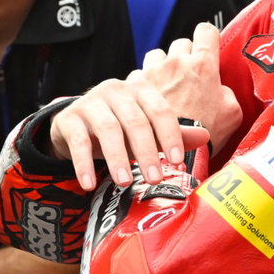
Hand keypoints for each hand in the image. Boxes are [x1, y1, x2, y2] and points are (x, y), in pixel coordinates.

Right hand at [49, 23, 238, 189]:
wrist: (74, 125)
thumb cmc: (119, 128)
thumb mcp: (145, 129)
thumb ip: (171, 134)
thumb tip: (205, 136)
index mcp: (140, 89)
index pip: (160, 110)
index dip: (170, 135)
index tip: (177, 161)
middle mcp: (116, 90)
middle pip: (135, 121)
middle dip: (146, 152)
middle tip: (155, 178)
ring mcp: (90, 102)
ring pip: (108, 130)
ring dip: (118, 158)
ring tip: (124, 183)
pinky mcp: (68, 118)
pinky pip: (78, 142)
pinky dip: (84, 164)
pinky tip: (89, 184)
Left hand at [140, 22, 243, 149]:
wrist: (175, 155)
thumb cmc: (206, 135)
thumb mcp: (232, 113)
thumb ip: (226, 92)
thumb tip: (219, 88)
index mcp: (203, 65)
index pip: (206, 31)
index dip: (208, 38)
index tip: (208, 48)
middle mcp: (176, 62)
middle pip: (182, 43)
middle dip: (186, 55)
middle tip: (190, 77)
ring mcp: (154, 72)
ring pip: (158, 55)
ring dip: (163, 65)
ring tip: (168, 86)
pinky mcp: (136, 86)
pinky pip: (141, 74)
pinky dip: (146, 82)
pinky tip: (152, 97)